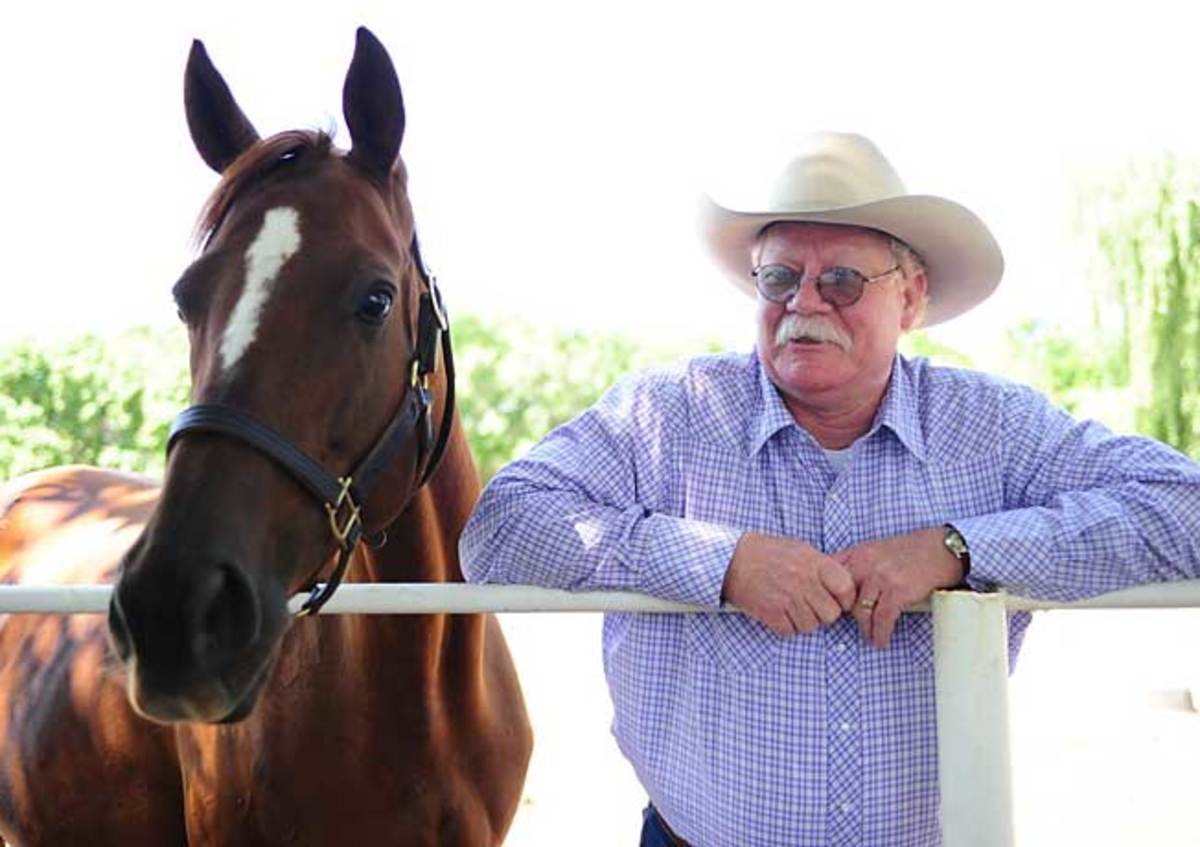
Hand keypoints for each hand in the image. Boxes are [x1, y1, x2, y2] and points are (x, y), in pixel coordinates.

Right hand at [722, 532, 855, 636]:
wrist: (732, 560)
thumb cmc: (769, 553)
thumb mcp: (801, 550)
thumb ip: (822, 567)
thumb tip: (844, 588)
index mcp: (814, 563)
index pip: (846, 589)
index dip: (845, 599)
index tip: (837, 600)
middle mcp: (803, 581)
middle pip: (831, 614)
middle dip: (823, 614)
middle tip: (811, 606)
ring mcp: (787, 598)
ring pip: (811, 626)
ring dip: (803, 622)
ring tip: (792, 608)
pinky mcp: (771, 613)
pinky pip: (789, 632)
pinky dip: (785, 627)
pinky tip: (779, 613)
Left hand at [835, 527, 965, 648]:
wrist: (940, 549)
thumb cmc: (909, 552)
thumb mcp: (875, 550)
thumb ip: (856, 565)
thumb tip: (838, 589)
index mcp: (856, 553)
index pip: (827, 575)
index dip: (824, 594)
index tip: (827, 608)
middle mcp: (865, 564)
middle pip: (841, 598)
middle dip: (843, 615)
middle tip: (848, 626)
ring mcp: (881, 577)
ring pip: (860, 612)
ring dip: (864, 629)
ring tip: (869, 636)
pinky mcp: (897, 591)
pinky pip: (881, 619)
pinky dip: (880, 633)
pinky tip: (881, 640)